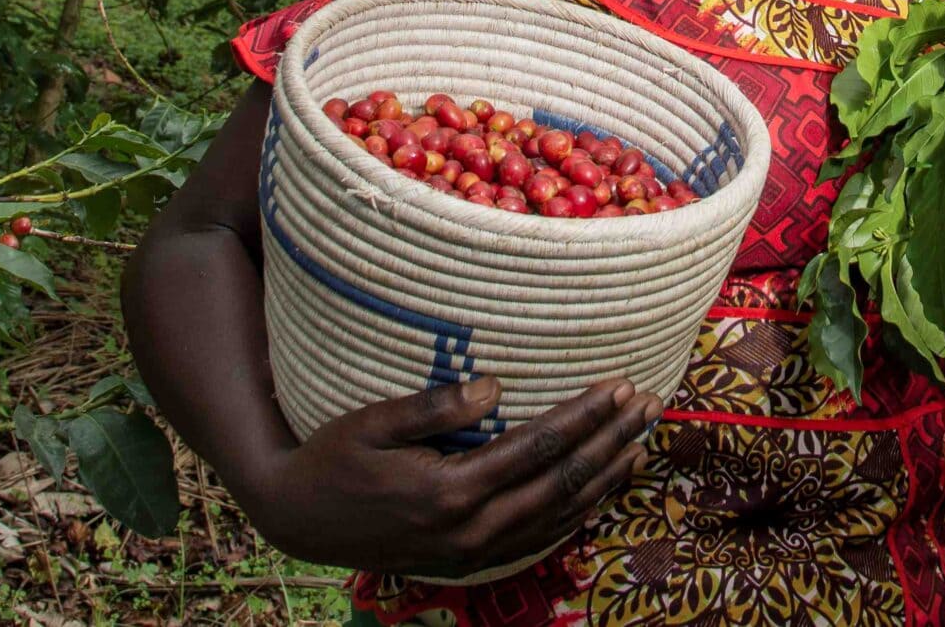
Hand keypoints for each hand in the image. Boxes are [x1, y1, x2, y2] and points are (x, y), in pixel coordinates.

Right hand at [242, 375, 659, 576]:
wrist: (297, 520)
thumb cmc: (333, 459)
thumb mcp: (373, 423)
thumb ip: (437, 407)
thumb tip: (496, 386)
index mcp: (449, 490)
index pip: (538, 448)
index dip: (585, 415)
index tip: (619, 384)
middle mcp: (468, 529)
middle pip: (560, 482)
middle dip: (610, 442)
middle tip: (647, 405)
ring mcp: (470, 552)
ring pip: (556, 515)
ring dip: (603, 478)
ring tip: (639, 443)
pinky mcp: (467, 560)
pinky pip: (535, 539)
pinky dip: (574, 514)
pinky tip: (598, 492)